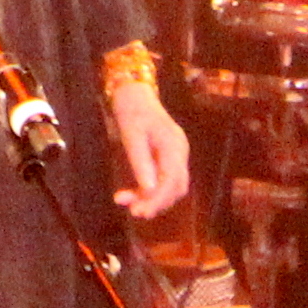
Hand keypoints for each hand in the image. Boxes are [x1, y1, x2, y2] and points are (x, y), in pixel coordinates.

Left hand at [107, 79, 189, 216]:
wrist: (134, 95)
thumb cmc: (132, 111)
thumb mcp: (131, 135)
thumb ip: (141, 162)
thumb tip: (148, 189)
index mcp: (174, 145)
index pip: (172, 180)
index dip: (157, 199)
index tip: (139, 212)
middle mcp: (180, 152)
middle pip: (175, 187)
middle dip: (155, 203)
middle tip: (134, 212)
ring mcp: (176, 155)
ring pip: (170, 186)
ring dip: (151, 198)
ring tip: (127, 203)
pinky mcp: (168, 158)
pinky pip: (163, 180)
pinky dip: (148, 190)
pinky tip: (131, 194)